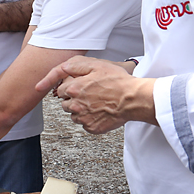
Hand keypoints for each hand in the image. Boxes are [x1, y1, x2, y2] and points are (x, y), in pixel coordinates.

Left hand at [37, 56, 156, 133]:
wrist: (133, 99)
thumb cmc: (118, 82)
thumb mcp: (96, 65)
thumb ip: (76, 66)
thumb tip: (64, 67)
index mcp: (74, 89)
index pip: (61, 90)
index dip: (70, 88)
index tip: (78, 88)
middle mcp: (76, 105)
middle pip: (65, 104)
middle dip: (73, 100)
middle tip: (88, 96)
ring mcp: (83, 118)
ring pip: (73, 116)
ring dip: (80, 111)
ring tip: (95, 104)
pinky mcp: (91, 127)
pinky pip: (84, 124)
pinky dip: (89, 120)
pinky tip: (99, 112)